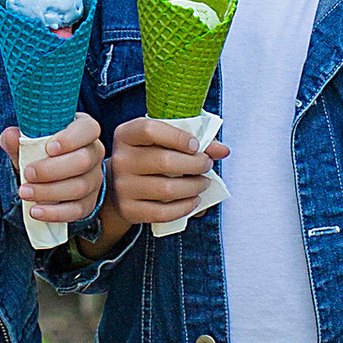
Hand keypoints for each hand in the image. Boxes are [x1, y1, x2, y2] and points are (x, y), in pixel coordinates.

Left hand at [0, 110, 105, 225]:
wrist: (52, 175)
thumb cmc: (42, 151)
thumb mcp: (30, 142)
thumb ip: (19, 139)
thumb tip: (10, 136)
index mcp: (84, 131)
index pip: (88, 129)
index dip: (71, 138)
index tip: (49, 148)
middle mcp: (94, 153)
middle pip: (83, 161)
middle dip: (52, 169)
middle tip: (28, 173)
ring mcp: (94, 180)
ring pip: (79, 187)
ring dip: (49, 192)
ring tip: (25, 192)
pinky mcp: (89, 203)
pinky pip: (76, 210)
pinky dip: (54, 213)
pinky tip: (36, 211)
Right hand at [106, 111, 226, 229]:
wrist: (119, 184)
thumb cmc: (148, 157)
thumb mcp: (162, 141)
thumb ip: (193, 141)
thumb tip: (223, 150)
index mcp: (126, 135)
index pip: (150, 130)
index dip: (178, 137)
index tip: (196, 145)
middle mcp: (121, 160)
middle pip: (164, 161)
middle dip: (195, 164)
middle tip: (207, 165)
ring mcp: (123, 186)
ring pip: (166, 189)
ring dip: (194, 187)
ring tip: (203, 183)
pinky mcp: (128, 210)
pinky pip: (162, 213)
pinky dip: (185, 208)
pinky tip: (194, 201)